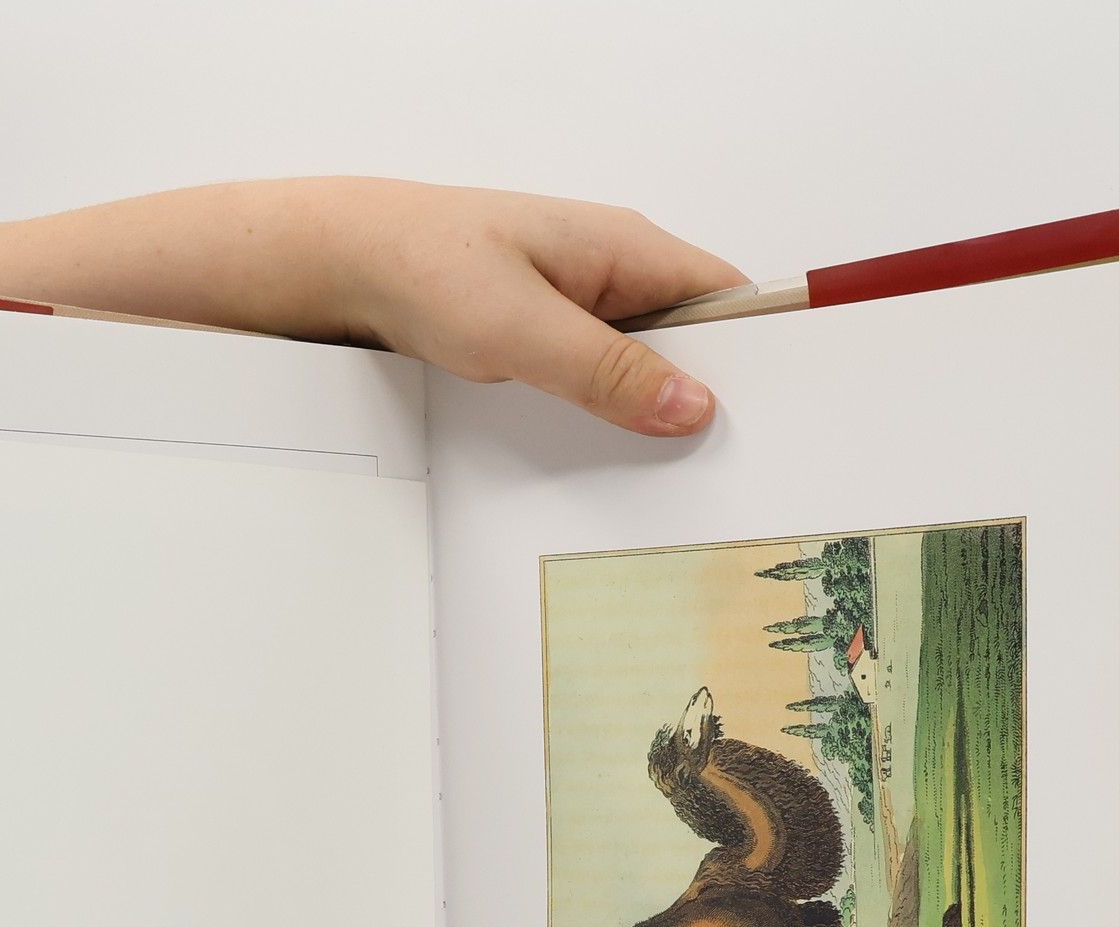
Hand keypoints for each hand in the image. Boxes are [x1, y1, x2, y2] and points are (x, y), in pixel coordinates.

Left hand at [0, 177, 746, 436]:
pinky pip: (596, 385)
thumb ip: (608, 372)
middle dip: (706, 406)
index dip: (761, 362)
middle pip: (692, 346)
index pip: (730, 302)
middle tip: (726, 476)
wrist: (337, 265)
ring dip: (648, 422)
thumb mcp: (521, 331)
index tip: (781, 422)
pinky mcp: (543, 340)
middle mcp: (611, 275)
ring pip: (641, 373)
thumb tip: (693, 406)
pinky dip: (604, 422)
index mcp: (625, 250)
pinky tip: (604, 467)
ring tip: (670, 485)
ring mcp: (577, 309)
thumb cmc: (421, 268)